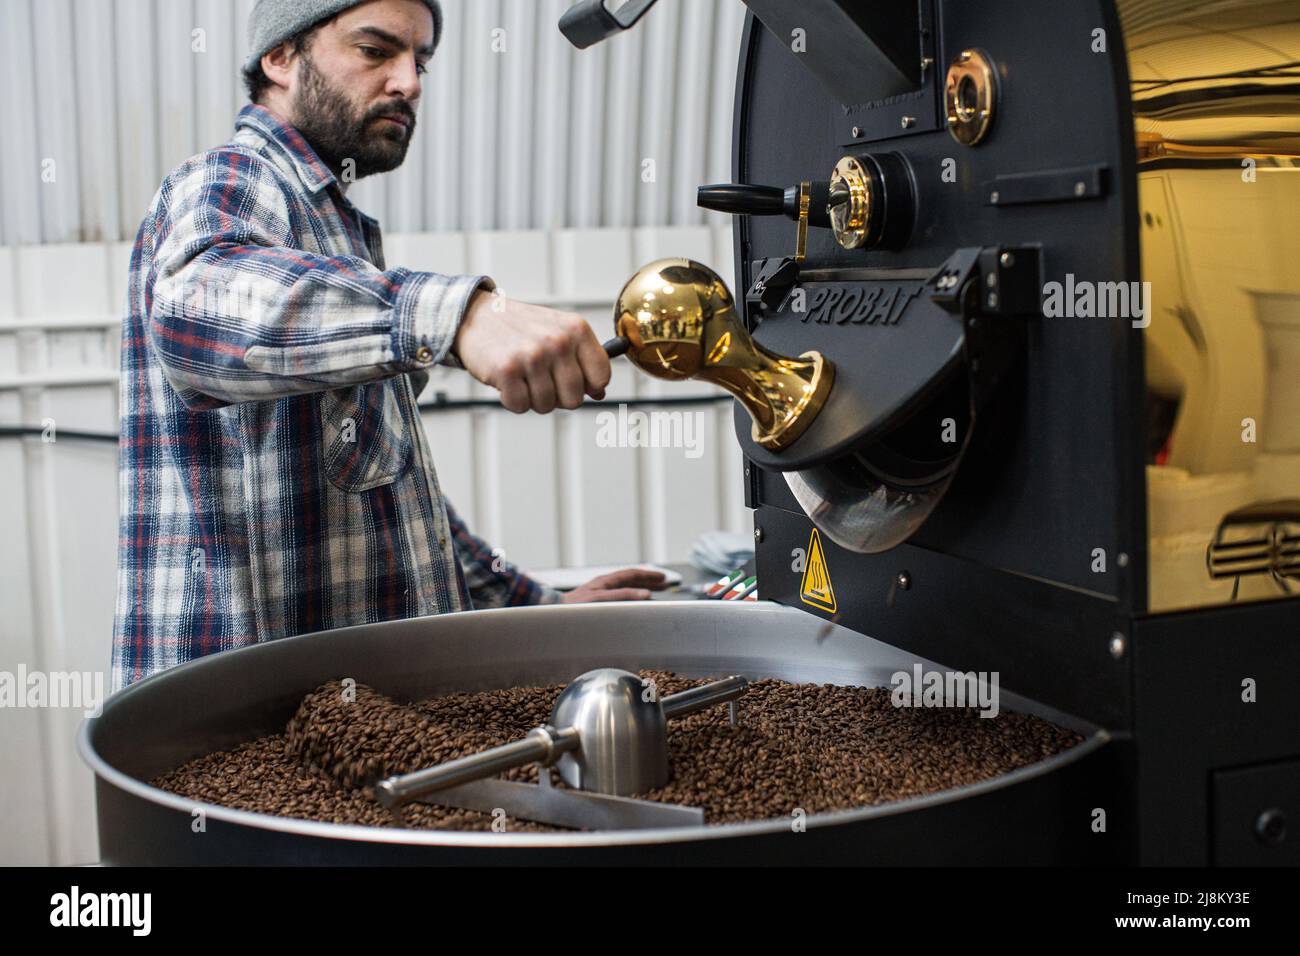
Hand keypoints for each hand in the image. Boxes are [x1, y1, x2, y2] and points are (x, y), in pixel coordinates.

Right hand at [454, 289, 610, 413]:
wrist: (477, 316)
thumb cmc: (520, 328)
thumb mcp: (559, 332)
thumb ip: (583, 360)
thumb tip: (599, 393)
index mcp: (577, 329)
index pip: (601, 376)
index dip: (588, 386)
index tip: (573, 380)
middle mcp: (557, 341)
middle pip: (574, 399)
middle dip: (557, 397)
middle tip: (540, 379)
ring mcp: (533, 355)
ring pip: (547, 406)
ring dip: (532, 398)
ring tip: (522, 375)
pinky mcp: (507, 370)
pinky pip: (520, 406)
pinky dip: (512, 400)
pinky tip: (507, 380)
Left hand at [560, 568, 669, 603]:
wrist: (552, 613)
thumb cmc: (572, 607)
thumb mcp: (600, 599)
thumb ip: (623, 596)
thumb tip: (645, 594)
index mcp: (605, 582)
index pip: (631, 574)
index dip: (649, 576)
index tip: (663, 578)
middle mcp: (602, 586)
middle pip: (630, 579)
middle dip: (647, 580)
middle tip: (663, 583)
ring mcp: (599, 594)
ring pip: (625, 588)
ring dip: (640, 588)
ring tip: (653, 591)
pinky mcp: (595, 604)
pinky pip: (618, 597)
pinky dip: (630, 598)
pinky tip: (632, 605)